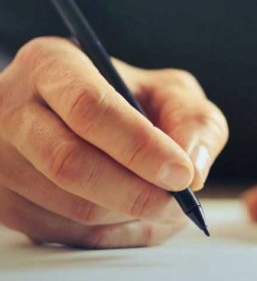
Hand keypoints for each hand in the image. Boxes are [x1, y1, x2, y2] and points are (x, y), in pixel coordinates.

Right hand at [0, 37, 227, 247]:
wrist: (86, 117)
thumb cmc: (133, 100)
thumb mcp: (171, 92)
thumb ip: (194, 121)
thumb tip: (194, 169)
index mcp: (53, 64)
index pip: (88, 107)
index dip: (139, 146)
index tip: (181, 173)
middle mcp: (13, 108)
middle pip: (69, 162)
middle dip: (136, 192)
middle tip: (179, 202)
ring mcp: (1, 158)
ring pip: (68, 206)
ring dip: (129, 215)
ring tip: (166, 205)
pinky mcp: (5, 201)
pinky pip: (65, 234)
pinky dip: (115, 234)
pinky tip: (140, 217)